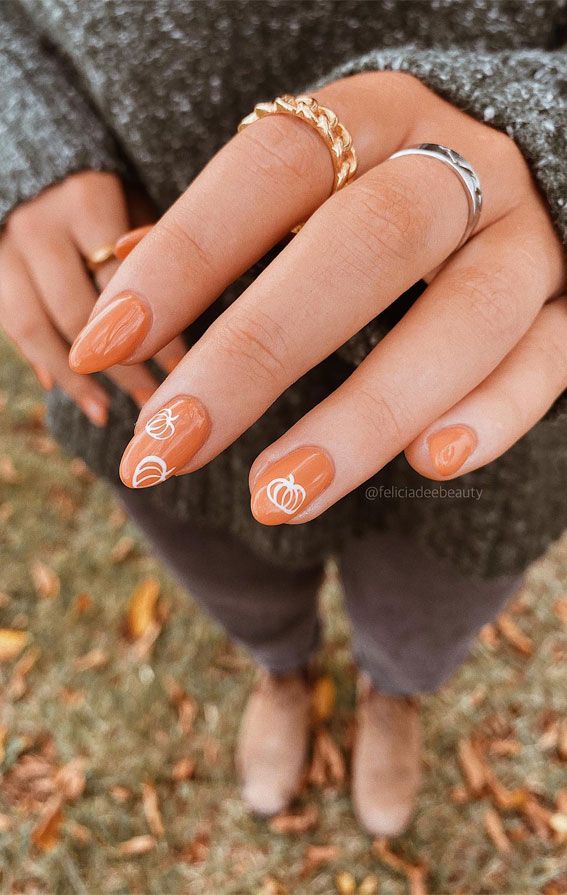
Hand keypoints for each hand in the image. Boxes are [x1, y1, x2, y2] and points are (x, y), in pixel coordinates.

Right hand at [0, 172, 184, 424]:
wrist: (42, 165)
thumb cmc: (111, 193)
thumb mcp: (140, 204)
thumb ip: (156, 260)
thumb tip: (182, 347)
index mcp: (84, 199)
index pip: (124, 282)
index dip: (157, 333)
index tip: (188, 371)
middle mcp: (36, 223)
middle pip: (78, 312)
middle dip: (119, 365)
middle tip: (156, 401)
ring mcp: (3, 247)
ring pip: (34, 328)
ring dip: (76, 379)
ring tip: (108, 414)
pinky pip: (12, 326)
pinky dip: (43, 362)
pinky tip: (71, 393)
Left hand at [68, 73, 565, 521]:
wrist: (526, 173)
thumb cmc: (386, 189)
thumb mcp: (315, 183)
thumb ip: (233, 234)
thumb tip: (122, 289)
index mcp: (377, 118)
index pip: (273, 169)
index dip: (185, 257)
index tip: (103, 347)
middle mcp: (461, 166)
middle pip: (365, 244)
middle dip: (256, 353)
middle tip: (166, 447)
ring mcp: (530, 236)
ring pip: (466, 317)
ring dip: (366, 414)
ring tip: (276, 496)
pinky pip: (547, 357)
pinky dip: (494, 412)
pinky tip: (430, 464)